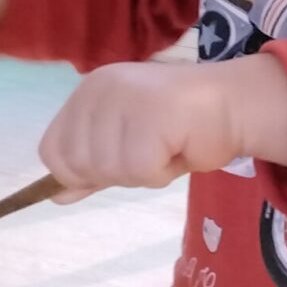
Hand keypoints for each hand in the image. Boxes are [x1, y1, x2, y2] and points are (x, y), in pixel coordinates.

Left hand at [39, 59, 286, 198]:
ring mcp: (122, 101)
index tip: (121, 159)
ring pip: (109, 170)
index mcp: (87, 93)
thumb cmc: (181, 128)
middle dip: (117, 173)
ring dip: (143, 173)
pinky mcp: (148, 117)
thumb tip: (55, 196)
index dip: (82, 172)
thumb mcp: (125, 148)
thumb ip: (90, 169)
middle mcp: (98, 90)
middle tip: (151, 149)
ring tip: (168, 145)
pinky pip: (140, 172)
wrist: (234, 105)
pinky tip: (179, 146)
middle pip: (79, 165)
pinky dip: (162, 173)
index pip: (52, 151)